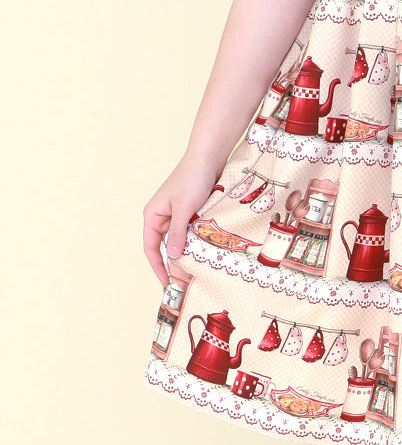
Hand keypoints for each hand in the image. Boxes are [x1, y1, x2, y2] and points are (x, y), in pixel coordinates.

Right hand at [142, 152, 225, 285]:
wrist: (208, 159)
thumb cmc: (193, 179)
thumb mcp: (184, 209)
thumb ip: (177, 233)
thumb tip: (171, 257)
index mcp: (153, 215)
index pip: (150, 247)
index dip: (157, 267)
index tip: (166, 284)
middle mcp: (162, 217)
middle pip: (163, 248)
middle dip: (171, 266)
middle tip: (183, 285)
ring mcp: (177, 216)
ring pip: (178, 242)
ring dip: (184, 257)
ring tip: (193, 274)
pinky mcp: (191, 215)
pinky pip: (190, 235)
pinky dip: (194, 246)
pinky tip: (202, 257)